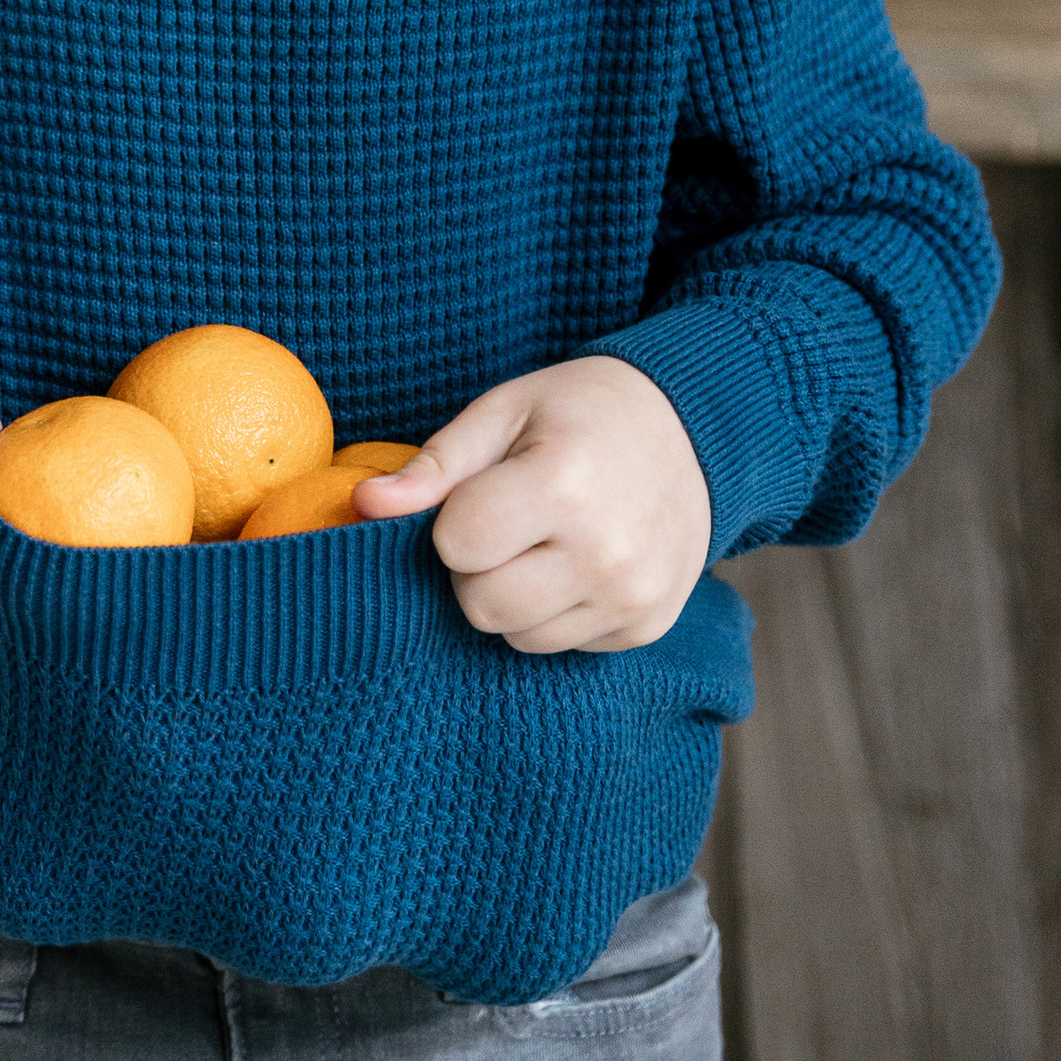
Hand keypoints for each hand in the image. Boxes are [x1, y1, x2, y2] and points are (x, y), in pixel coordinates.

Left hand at [348, 356, 711, 652]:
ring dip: (512, 596)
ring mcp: (631, 597)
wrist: (696, 431)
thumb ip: (434, 465)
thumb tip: (363, 506)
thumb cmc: (582, 412)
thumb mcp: (505, 412)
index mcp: (563, 483)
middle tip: (508, 520)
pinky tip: (578, 562)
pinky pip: (563, 648)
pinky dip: (555, 612)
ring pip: (517, 636)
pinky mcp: (646, 627)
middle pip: (480, 605)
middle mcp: (605, 552)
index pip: (457, 544)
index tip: (483, 490)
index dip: (453, 520)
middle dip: (475, 567)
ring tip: (545, 541)